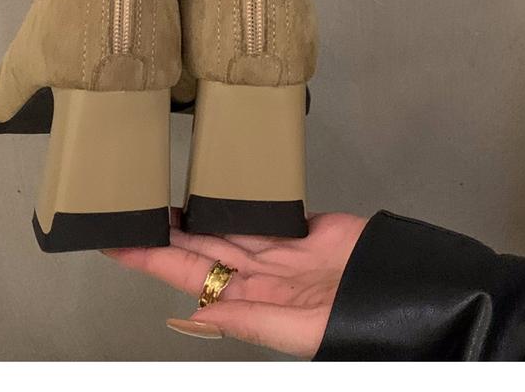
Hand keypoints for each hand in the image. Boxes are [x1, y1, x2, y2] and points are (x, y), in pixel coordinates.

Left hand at [103, 210, 366, 357]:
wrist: (406, 292)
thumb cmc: (355, 320)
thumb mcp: (296, 332)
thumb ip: (245, 320)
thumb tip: (193, 315)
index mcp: (251, 303)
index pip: (185, 276)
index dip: (150, 260)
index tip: (118, 244)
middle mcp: (258, 278)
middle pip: (199, 250)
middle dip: (165, 234)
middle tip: (131, 210)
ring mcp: (279, 252)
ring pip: (224, 229)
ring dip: (193, 217)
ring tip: (161, 201)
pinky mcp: (302, 229)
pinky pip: (260, 214)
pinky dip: (235, 204)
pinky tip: (214, 193)